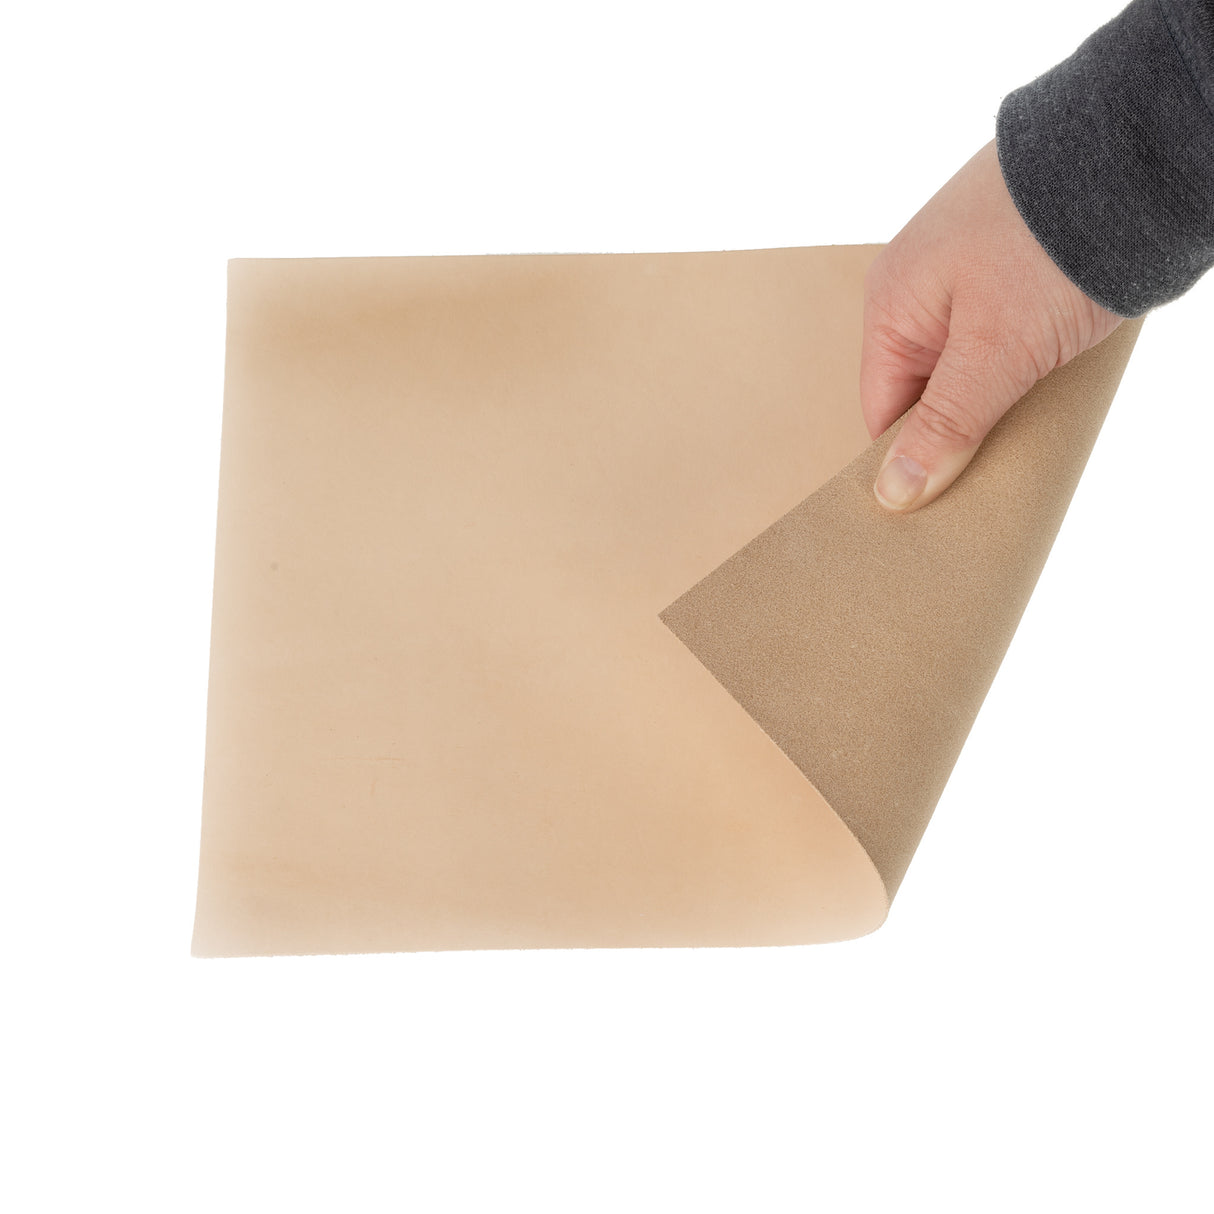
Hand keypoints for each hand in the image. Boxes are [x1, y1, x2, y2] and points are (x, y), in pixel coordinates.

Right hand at [860, 139, 1123, 511]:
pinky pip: (1004, 346)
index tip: (943, 505)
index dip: (910, 462)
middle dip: (957, 436)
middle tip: (994, 476)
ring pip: (968, 372)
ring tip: (1029, 430)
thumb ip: (945, 427)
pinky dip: (1024, 374)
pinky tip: (1050, 390)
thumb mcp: (993, 352)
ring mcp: (971, 280)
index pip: (884, 414)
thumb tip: (895, 493)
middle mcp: (922, 292)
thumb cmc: (1052, 245)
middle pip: (925, 395)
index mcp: (891, 306)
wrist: (1138, 153)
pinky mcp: (1017, 274)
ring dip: (997, 406)